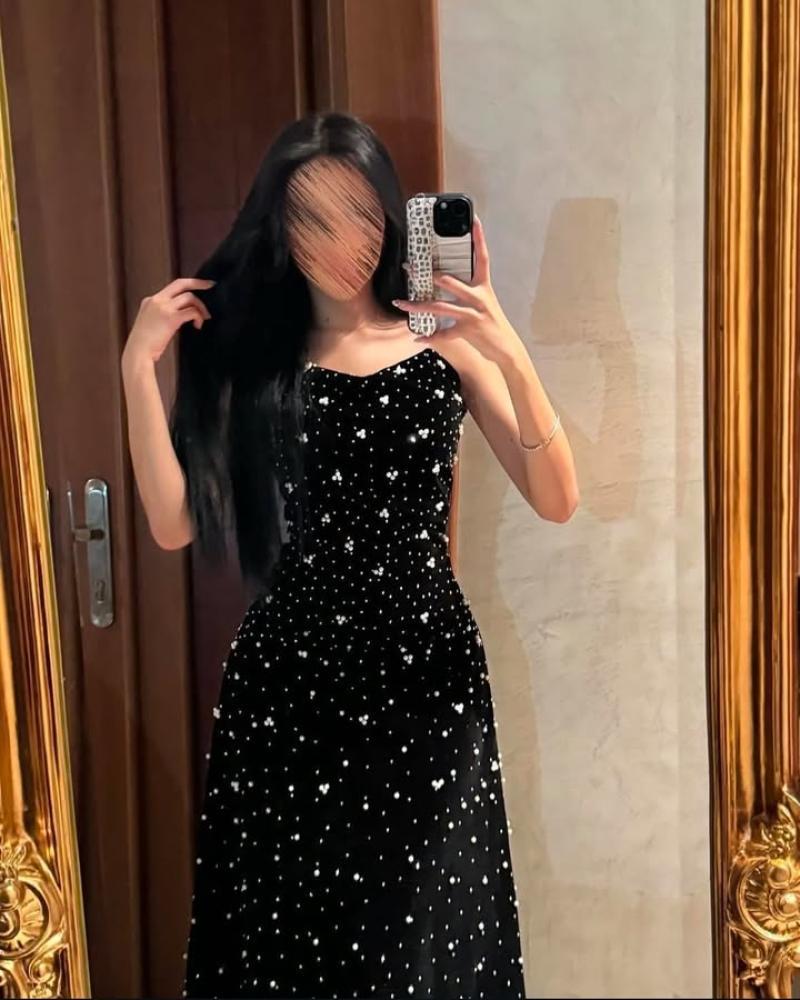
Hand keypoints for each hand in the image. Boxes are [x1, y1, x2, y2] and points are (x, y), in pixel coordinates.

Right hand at [123, 277, 214, 366]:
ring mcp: (164, 307)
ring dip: (200, 307)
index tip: (199, 285)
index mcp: (150, 300)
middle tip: (211, 285)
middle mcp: (157, 300)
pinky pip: (192, 311)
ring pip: (189, 297)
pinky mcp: (171, 318)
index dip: (187, 286)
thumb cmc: (144, 344)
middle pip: (181, 283)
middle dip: (198, 282)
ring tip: (204, 318)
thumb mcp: (150, 322)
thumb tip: (181, 314)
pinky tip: (198, 326)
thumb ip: (162, 314)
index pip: (172, 287)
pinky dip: (199, 317)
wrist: (138, 352)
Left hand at [392, 216, 524, 366]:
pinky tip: (418, 337)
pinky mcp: (469, 331)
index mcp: (484, 287)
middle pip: (450, 281)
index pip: (482, 258)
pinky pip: (445, 333)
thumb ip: (467, 292)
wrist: (506, 348)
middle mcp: (479, 297)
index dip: (479, 238)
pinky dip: (430, 337)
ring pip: (440, 307)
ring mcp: (474, 314)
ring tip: (401, 303)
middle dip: (428, 275)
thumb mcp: (484, 304)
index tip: (474, 220)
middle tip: (409, 268)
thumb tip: (444, 281)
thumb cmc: (491, 324)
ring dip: (418, 306)